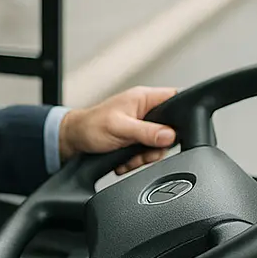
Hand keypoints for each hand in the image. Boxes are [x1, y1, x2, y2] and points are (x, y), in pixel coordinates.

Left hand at [58, 86, 177, 172]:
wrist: (74, 140)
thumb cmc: (91, 126)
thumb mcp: (120, 128)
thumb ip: (146, 132)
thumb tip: (170, 135)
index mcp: (144, 98)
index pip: (174, 97)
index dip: (182, 113)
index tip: (172, 133)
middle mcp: (146, 110)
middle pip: (171, 128)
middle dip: (157, 146)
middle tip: (142, 151)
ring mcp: (143, 125)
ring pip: (160, 144)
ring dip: (146, 156)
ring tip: (129, 157)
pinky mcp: (138, 138)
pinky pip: (149, 152)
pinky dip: (138, 160)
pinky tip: (125, 160)